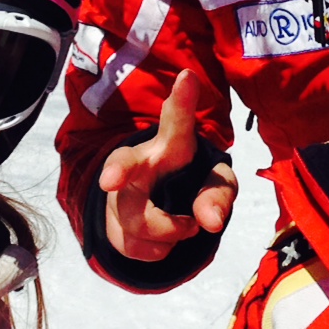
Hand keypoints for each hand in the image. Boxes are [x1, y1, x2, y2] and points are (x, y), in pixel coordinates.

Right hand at [100, 73, 237, 260]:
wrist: (163, 210)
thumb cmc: (193, 184)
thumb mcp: (216, 187)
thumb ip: (217, 196)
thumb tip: (211, 223)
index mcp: (170, 145)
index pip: (175, 121)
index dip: (181, 100)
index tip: (188, 78)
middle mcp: (139, 163)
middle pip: (123, 163)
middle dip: (116, 170)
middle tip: (111, 181)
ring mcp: (119, 194)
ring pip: (140, 221)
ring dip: (172, 232)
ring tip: (185, 224)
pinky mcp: (111, 224)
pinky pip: (137, 247)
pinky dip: (161, 250)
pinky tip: (164, 239)